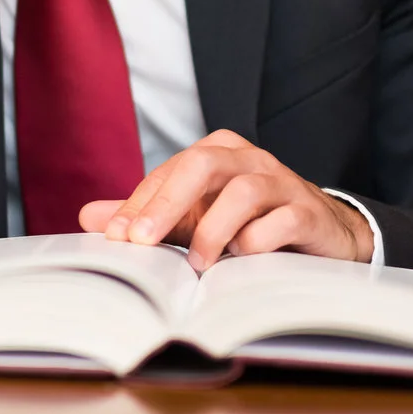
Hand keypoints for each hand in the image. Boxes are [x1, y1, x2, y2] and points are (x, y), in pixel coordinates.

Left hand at [78, 130, 372, 271]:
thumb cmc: (251, 222)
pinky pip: (279, 223)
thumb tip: (88, 217)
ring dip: (213, 231)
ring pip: (242, 192)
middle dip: (167, 203)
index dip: (139, 204)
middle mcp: (249, 159)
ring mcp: (282, 183)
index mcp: (218, 151)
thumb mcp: (195, 217)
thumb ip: (148, 215)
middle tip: (142, 241)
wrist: (323, 234)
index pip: (169, 171)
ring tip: (198, 262)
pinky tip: (242, 261)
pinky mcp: (308, 212)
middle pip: (202, 165)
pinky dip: (255, 244)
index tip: (116, 238)